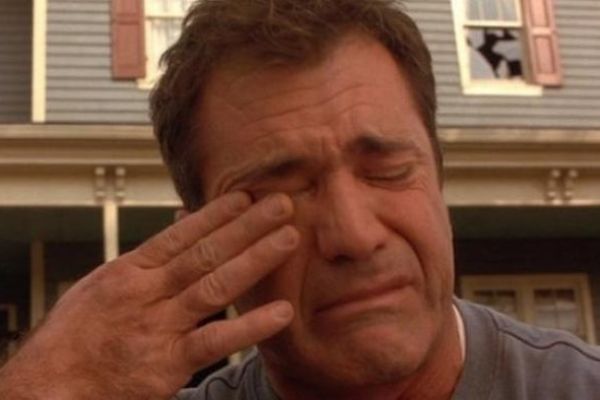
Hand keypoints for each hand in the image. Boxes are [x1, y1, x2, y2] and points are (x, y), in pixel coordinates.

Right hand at [0, 192, 297, 399]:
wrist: (48, 387)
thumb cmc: (76, 336)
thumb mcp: (102, 286)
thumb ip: (145, 260)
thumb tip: (178, 226)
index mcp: (129, 272)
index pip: (180, 235)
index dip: (217, 214)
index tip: (246, 195)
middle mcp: (146, 293)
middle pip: (205, 252)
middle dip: (246, 226)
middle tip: (282, 203)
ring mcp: (159, 327)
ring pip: (215, 286)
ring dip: (255, 260)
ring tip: (288, 238)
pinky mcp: (168, 365)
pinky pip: (216, 342)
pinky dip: (250, 327)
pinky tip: (281, 312)